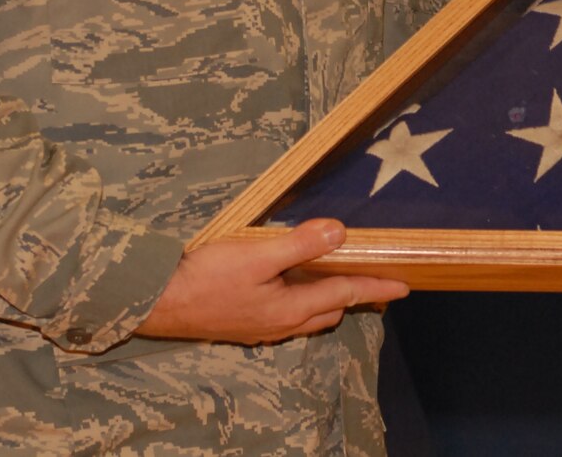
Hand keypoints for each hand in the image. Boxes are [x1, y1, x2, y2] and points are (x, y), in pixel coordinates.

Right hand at [137, 220, 407, 344]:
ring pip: (309, 314)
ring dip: (330, 298)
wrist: (156, 304)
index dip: (377, 286)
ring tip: (343, 281)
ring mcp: (262, 327)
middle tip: (377, 280)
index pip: (346, 293)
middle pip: (331, 308)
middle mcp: (282, 323)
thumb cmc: (206, 278)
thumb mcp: (257, 255)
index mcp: (291, 308)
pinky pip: (288, 314)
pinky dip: (304, 300)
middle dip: (357, 295)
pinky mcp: (245, 324)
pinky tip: (294, 286)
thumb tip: (341, 233)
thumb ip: (301, 244)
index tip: (405, 286)